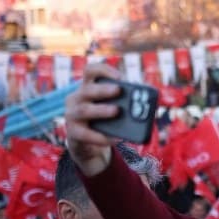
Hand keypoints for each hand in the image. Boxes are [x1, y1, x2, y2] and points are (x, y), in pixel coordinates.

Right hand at [64, 62, 123, 176]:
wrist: (88, 147)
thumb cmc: (104, 123)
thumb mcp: (112, 110)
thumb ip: (124, 104)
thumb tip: (147, 104)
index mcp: (87, 88)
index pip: (90, 71)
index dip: (104, 71)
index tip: (120, 77)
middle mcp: (76, 99)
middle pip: (87, 90)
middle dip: (103, 89)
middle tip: (118, 90)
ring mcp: (71, 115)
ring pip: (84, 110)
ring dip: (101, 109)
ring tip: (116, 111)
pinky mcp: (73, 133)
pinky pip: (86, 134)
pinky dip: (100, 137)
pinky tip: (114, 139)